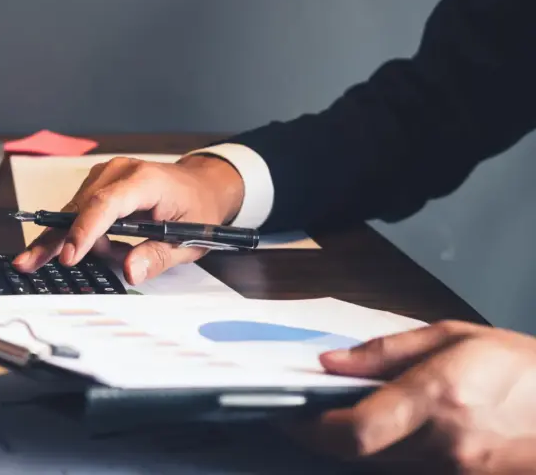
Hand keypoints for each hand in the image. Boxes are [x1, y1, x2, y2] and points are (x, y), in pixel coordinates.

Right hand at [12, 154, 244, 283]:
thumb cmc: (196, 209)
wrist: (200, 186)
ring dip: (81, 241)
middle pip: (78, 208)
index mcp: (145, 181)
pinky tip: (103, 244)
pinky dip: (84, 233)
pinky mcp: (97, 183)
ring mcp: (105, 175)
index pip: (106, 204)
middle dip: (57, 240)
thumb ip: (157, 256)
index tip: (69, 256)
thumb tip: (130, 271)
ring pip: (74, 212)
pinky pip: (79, 211)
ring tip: (114, 253)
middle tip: (28, 263)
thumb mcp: (189, 240)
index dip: (84, 231)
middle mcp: (119, 172)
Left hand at [289, 320, 535, 473]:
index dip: (310, 427)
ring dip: (352, 446)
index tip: (287, 414)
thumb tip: (331, 363)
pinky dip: (386, 455)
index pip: (354, 429)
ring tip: (341, 416)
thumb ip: (386, 353)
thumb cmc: (525, 368)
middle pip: (358, 455)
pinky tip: (385, 433)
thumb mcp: (455, 338)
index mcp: (439, 399)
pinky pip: (407, 472)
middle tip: (303, 414)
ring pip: (379, 467)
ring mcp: (457, 472)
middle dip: (322, 436)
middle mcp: (445, 445)